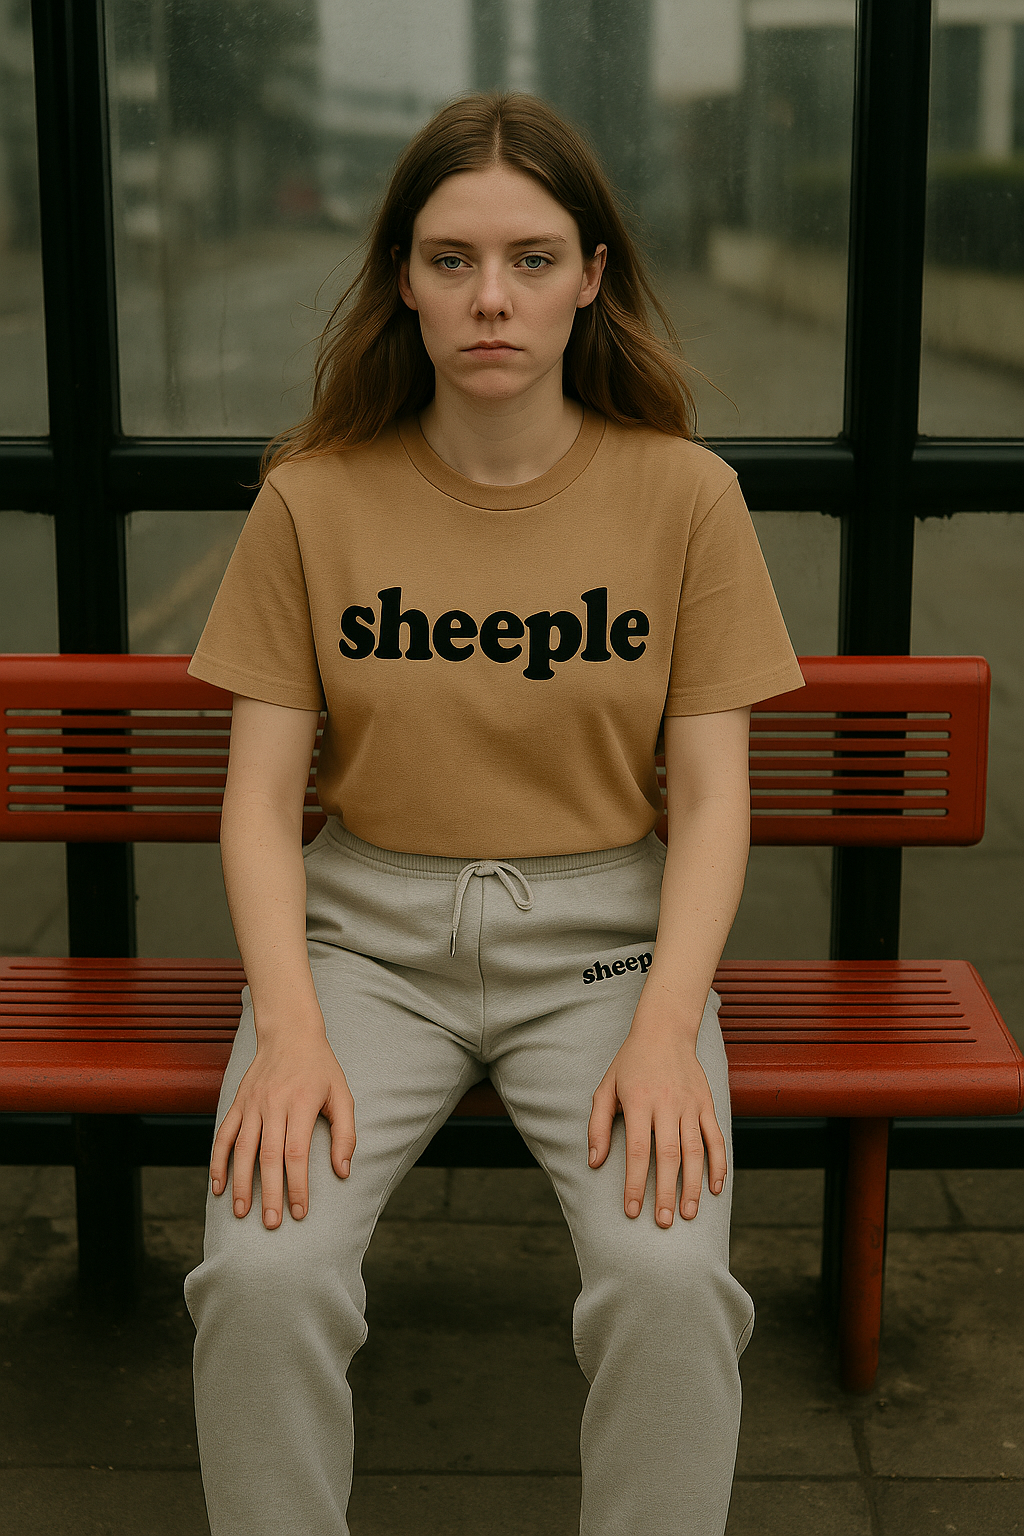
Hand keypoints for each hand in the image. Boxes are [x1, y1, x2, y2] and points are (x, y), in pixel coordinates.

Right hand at [209, 1025, 355, 1228]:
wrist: (289, 1033)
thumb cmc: (321, 1068)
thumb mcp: (342, 1095)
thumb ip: (345, 1134)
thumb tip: (342, 1171)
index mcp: (302, 1103)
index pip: (297, 1153)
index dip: (298, 1185)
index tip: (300, 1212)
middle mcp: (274, 1104)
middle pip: (269, 1156)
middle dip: (269, 1193)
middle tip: (271, 1224)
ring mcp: (252, 1103)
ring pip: (242, 1149)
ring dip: (240, 1183)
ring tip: (242, 1212)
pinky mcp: (238, 1102)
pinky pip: (223, 1135)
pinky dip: (217, 1161)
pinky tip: (217, 1185)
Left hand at [587, 1003, 726, 1226]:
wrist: (664, 1031)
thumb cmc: (630, 1063)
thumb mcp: (605, 1088)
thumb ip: (597, 1125)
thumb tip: (594, 1163)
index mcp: (639, 1101)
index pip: (636, 1150)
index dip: (634, 1183)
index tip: (632, 1210)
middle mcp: (667, 1104)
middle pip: (668, 1156)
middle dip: (665, 1192)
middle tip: (662, 1223)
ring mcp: (690, 1104)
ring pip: (695, 1151)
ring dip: (693, 1185)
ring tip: (687, 1214)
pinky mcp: (707, 1104)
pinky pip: (715, 1138)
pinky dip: (718, 1164)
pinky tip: (714, 1188)